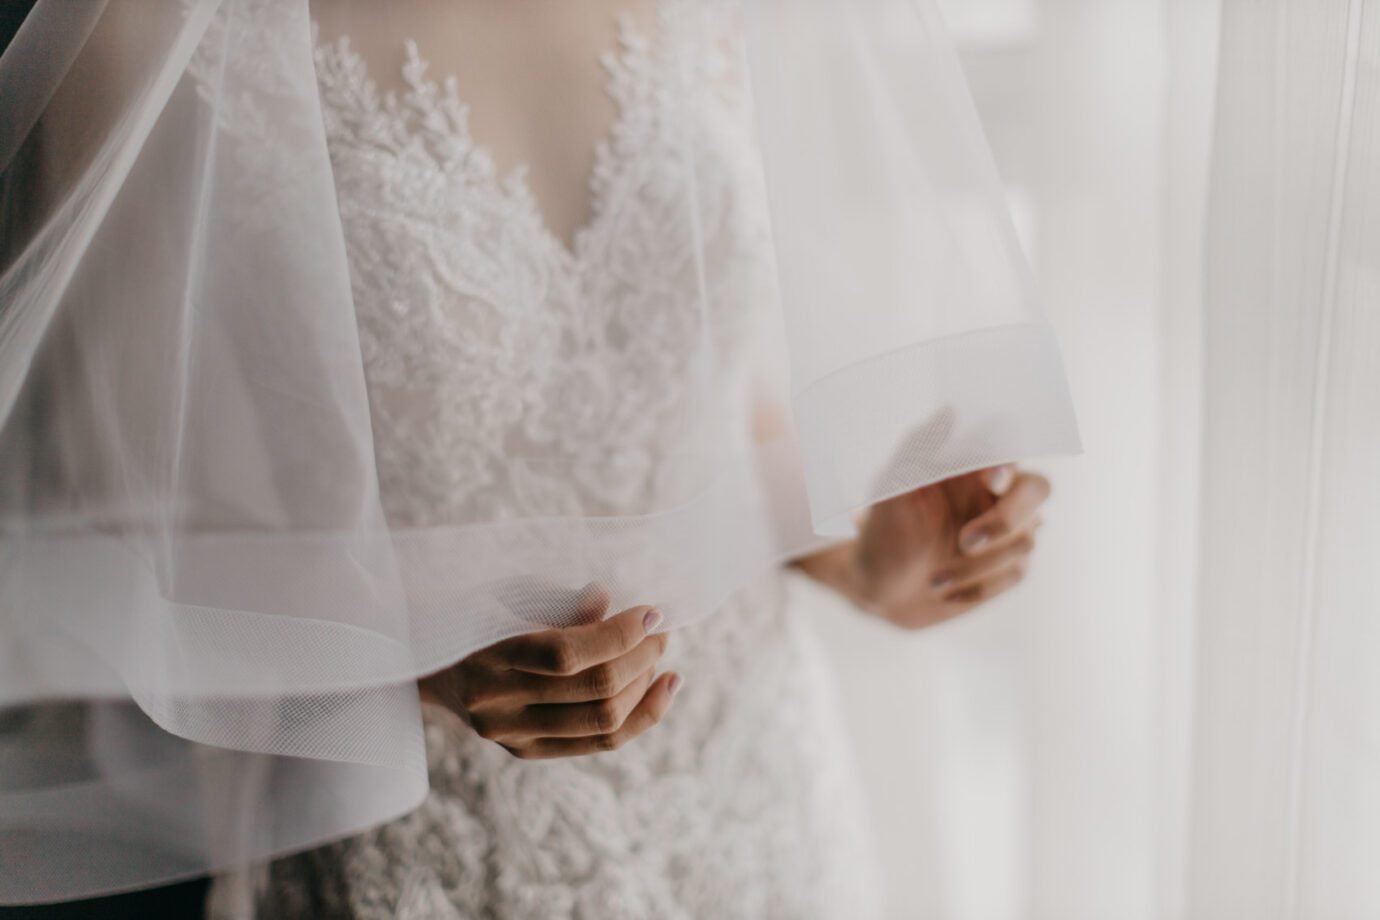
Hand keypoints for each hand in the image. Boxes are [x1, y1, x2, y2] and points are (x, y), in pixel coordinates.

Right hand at [420, 592, 680, 759]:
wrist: (427, 668)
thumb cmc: (476, 617)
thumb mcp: (505, 596)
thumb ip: (556, 602)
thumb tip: (609, 601)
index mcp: (486, 658)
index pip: (566, 654)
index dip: (618, 633)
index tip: (650, 611)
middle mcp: (497, 706)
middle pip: (593, 690)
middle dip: (641, 657)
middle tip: (660, 631)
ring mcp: (513, 736)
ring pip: (604, 722)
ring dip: (645, 684)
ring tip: (657, 655)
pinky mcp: (528, 752)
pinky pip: (600, 743)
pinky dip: (643, 714)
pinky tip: (666, 686)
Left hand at [798, 464, 1049, 628]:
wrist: (879, 586)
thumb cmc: (883, 529)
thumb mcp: (890, 492)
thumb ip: (917, 452)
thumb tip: (946, 413)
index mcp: (971, 468)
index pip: (1008, 453)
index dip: (1010, 465)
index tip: (991, 479)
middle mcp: (996, 495)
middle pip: (1037, 492)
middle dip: (1006, 519)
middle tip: (965, 541)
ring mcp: (1007, 532)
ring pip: (1023, 541)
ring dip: (978, 565)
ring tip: (933, 579)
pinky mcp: (1008, 567)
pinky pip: (1015, 574)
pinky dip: (980, 586)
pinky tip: (946, 592)